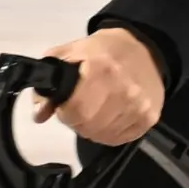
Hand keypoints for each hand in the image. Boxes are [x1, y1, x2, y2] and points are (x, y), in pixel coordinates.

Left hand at [28, 27, 165, 145]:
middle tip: (78, 107)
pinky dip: (107, 132)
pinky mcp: (149, 118)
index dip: (64, 111)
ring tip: (95, 109)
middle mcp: (124, 90)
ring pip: (102, 135)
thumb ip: (48, 81)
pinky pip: (118, 139)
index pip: (76, 110)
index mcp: (102, 70)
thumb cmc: (103, 50)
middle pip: (88, 126)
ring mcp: (139, 106)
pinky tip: (108, 116)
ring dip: (92, 128)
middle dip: (76, 121)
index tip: (65, 105)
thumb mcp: (69, 53)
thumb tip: (39, 114)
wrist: (144, 49)